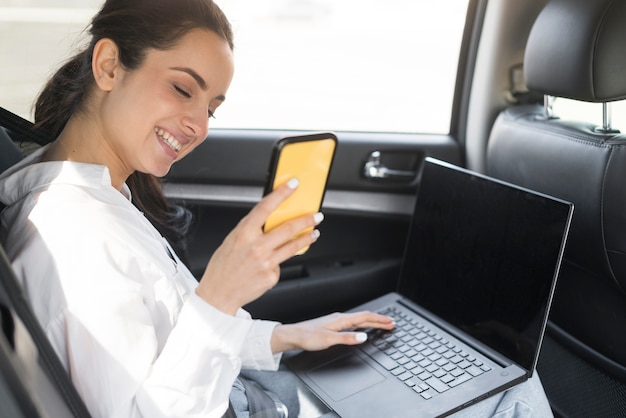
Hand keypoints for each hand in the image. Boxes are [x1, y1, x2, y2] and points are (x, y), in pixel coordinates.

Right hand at [196, 179, 322, 314]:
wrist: (218, 295)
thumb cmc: (222, 268)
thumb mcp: (232, 241)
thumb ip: (251, 230)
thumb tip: (269, 220)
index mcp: (243, 233)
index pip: (266, 207)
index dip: (281, 194)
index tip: (293, 185)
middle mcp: (256, 246)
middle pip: (288, 228)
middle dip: (306, 220)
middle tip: (316, 216)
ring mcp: (265, 262)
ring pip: (292, 246)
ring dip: (306, 238)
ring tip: (313, 233)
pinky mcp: (271, 276)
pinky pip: (281, 264)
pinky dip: (279, 262)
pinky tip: (272, 264)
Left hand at [270, 311, 395, 352]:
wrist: (292, 335)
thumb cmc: (307, 337)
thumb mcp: (328, 340)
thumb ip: (347, 338)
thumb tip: (363, 337)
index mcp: (341, 320)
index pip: (365, 317)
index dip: (379, 320)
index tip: (391, 322)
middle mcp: (339, 318)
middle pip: (364, 317)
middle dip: (379, 320)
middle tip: (391, 323)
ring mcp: (336, 321)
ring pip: (359, 319)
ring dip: (372, 321)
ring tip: (381, 324)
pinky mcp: (332, 325)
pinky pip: (353, 322)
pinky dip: (362, 324)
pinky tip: (361, 327)